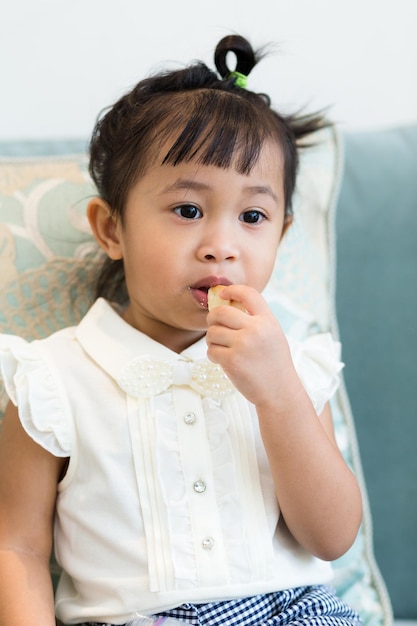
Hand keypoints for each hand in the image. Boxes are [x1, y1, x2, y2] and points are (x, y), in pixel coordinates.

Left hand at [206, 285, 301, 407]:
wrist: (279, 392)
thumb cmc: (273, 363)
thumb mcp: (272, 335)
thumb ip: (256, 320)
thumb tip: (227, 305)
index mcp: (268, 320)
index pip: (248, 294)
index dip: (232, 290)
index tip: (222, 294)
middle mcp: (256, 329)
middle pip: (221, 312)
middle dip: (212, 319)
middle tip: (215, 327)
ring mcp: (243, 344)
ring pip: (212, 332)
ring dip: (212, 341)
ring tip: (223, 348)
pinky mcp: (232, 361)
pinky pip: (211, 351)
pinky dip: (213, 355)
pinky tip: (223, 360)